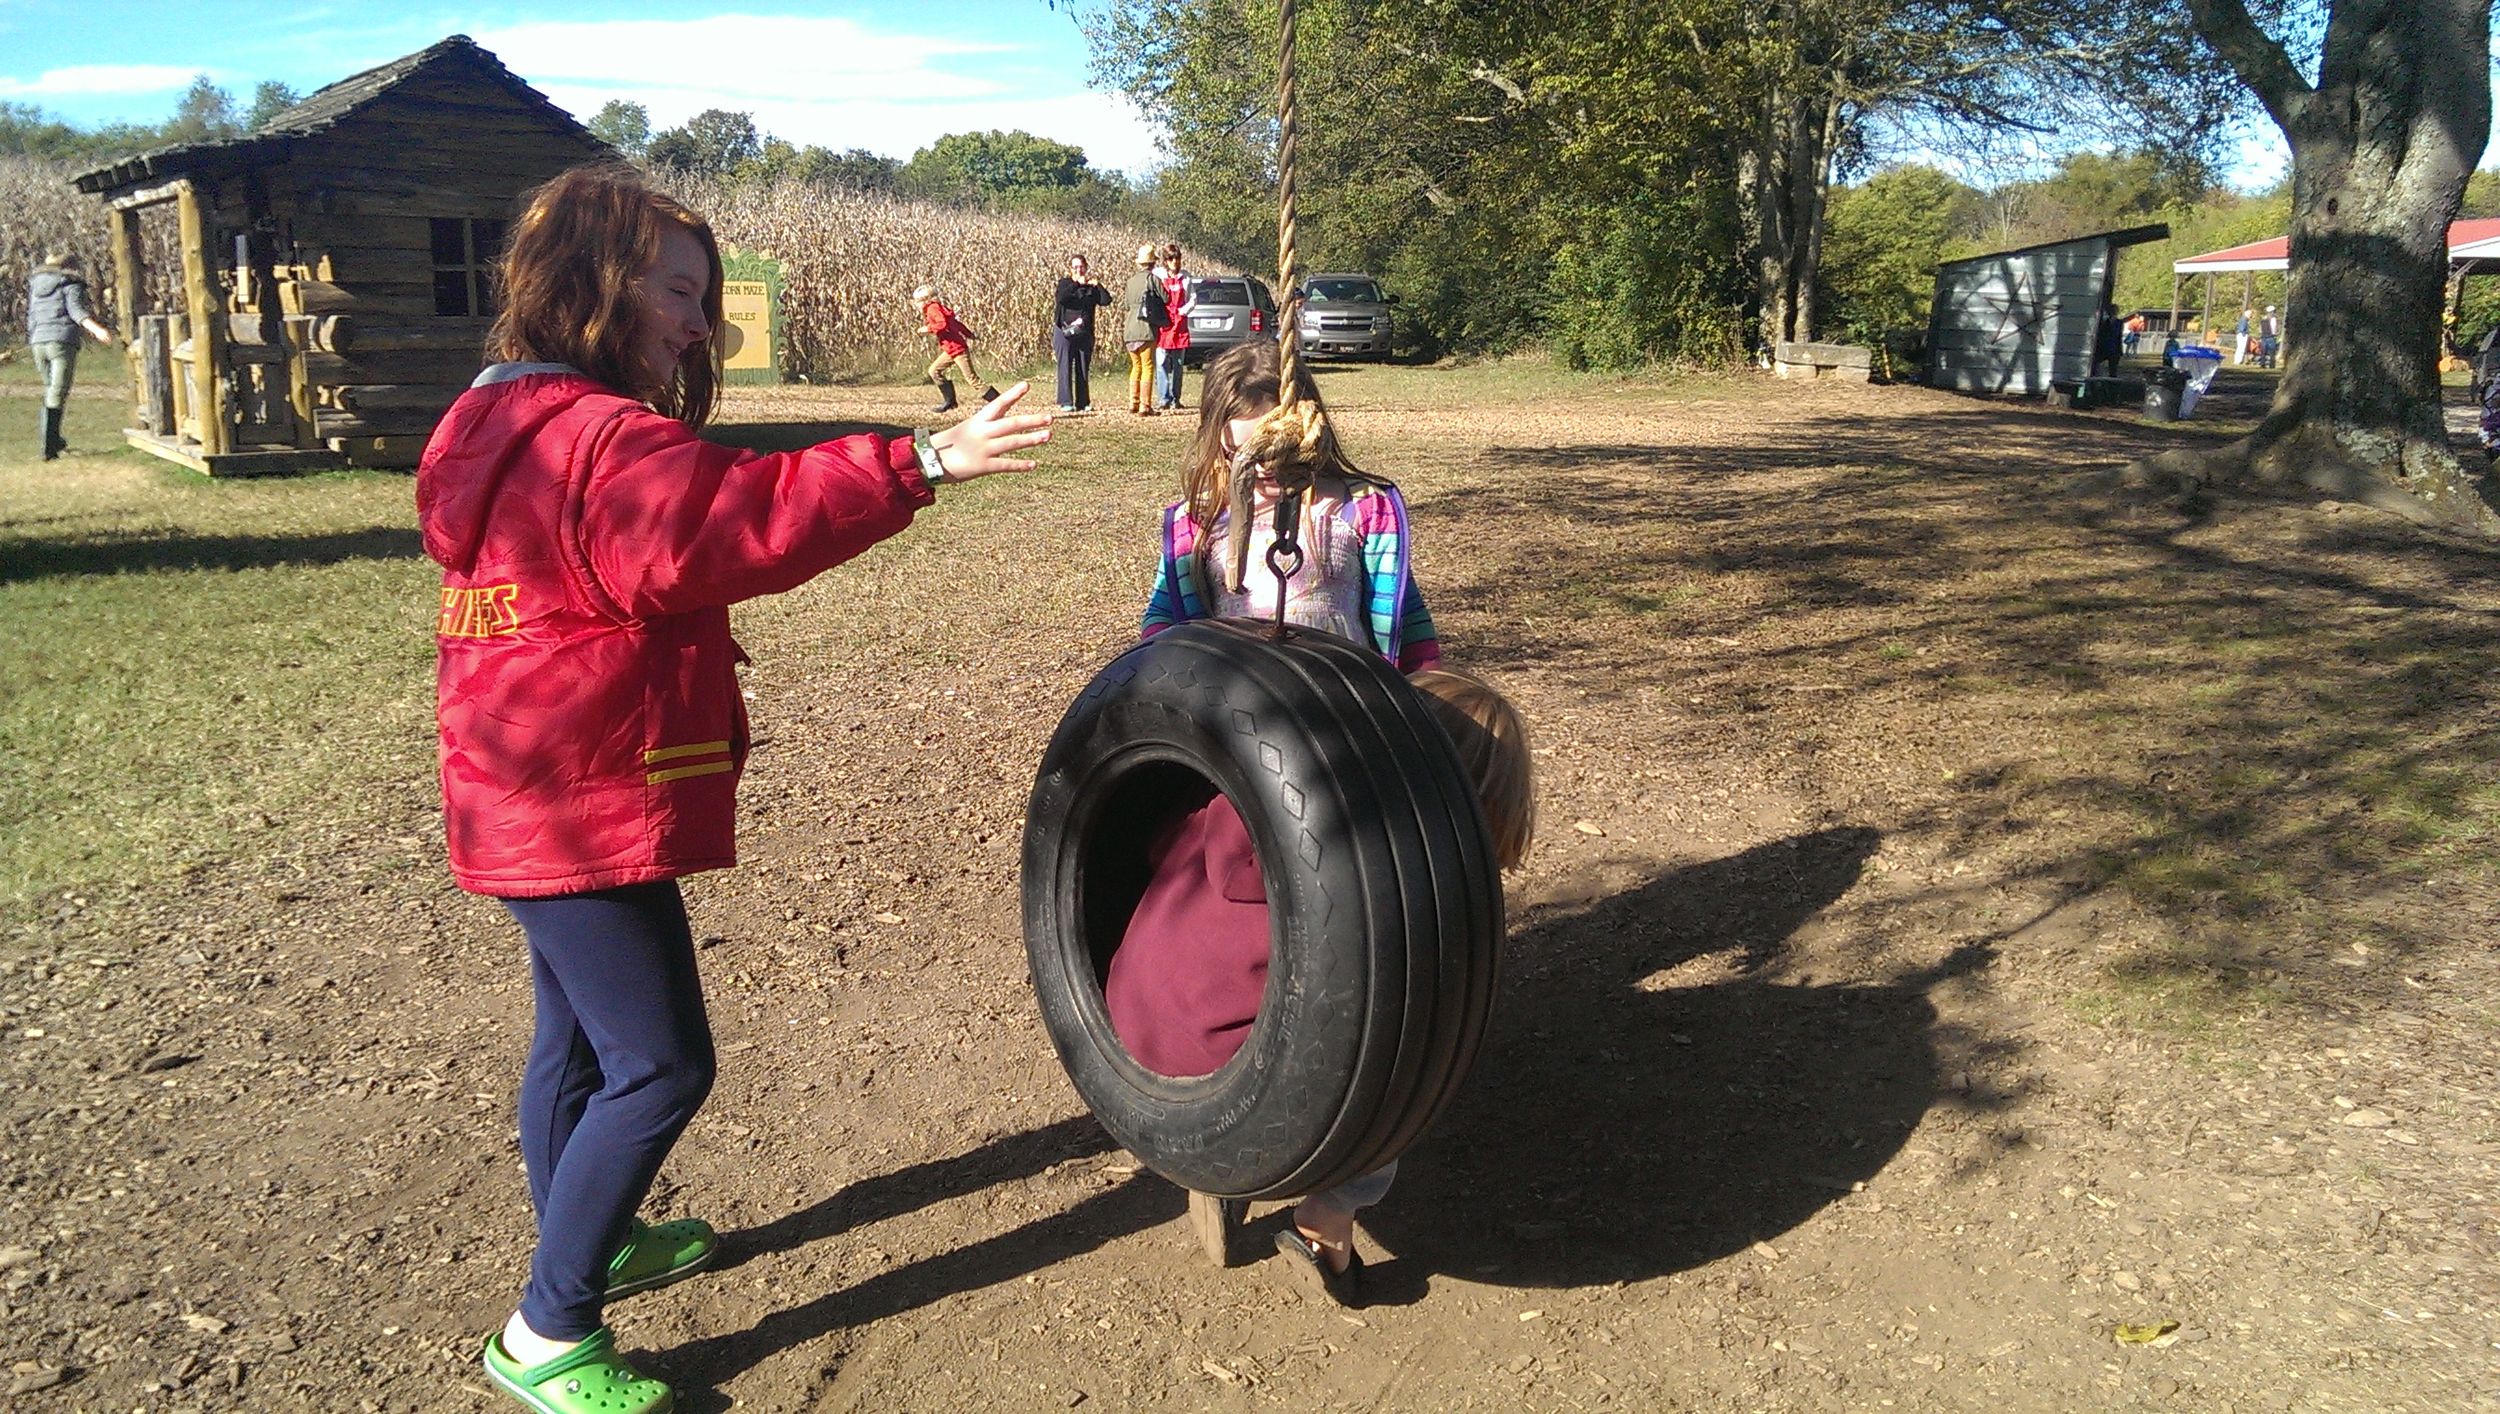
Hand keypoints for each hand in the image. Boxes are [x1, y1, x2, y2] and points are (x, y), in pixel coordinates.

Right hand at [929, 382, 1049, 479]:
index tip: (1026, 385)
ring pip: (1012, 442)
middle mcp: (982, 432)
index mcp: (977, 421)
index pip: (998, 404)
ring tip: (1048, 435)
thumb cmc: (949, 444)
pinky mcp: (982, 466)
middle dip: (1032, 420)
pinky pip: (1005, 465)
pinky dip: (1020, 465)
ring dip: (1031, 439)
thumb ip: (987, 426)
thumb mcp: (967, 428)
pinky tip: (1033, 464)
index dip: (1012, 394)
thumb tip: (1007, 424)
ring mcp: (983, 449)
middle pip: (1011, 424)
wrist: (928, 461)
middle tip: (1050, 418)